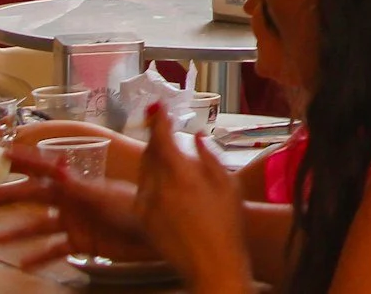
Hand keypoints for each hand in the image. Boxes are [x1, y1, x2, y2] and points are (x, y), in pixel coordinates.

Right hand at [2, 151, 155, 268]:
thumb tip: (59, 164)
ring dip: (19, 231)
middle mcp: (73, 201)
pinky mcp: (82, 242)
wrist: (156, 233)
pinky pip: (55, 249)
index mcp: (79, 185)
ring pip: (40, 226)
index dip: (26, 160)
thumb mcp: (104, 195)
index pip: (46, 169)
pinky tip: (22, 264)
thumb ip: (79, 183)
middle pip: (34, 196)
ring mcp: (76, 222)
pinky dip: (39, 256)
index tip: (4, 153)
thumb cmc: (136, 208)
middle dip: (10, 195)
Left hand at [131, 105, 256, 293]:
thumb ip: (209, 157)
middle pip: (149, 154)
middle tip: (163, 126)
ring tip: (166, 152)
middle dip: (155, 138)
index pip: (162, 139)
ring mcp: (146, 205)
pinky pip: (142, 190)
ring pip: (143, 171)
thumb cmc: (227, 224)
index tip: (158, 106)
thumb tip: (197, 137)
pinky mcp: (142, 219)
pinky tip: (164, 181)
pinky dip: (150, 179)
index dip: (159, 120)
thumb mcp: (228, 186)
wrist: (212, 263)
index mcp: (182, 176)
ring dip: (152, 158)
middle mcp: (158, 188)